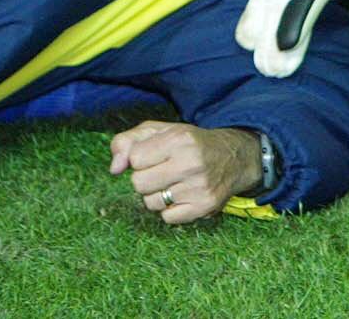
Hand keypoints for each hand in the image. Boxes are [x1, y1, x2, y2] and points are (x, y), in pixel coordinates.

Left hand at [109, 122, 260, 222]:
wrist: (235, 157)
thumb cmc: (189, 143)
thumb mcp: (160, 131)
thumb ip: (127, 142)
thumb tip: (114, 169)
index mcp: (179, 138)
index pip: (134, 159)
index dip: (141, 158)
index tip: (157, 155)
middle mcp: (191, 162)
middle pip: (138, 184)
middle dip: (146, 178)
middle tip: (164, 170)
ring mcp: (199, 186)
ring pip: (151, 203)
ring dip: (157, 195)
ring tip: (175, 183)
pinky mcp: (204, 206)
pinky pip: (167, 218)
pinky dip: (171, 209)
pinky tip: (184, 195)